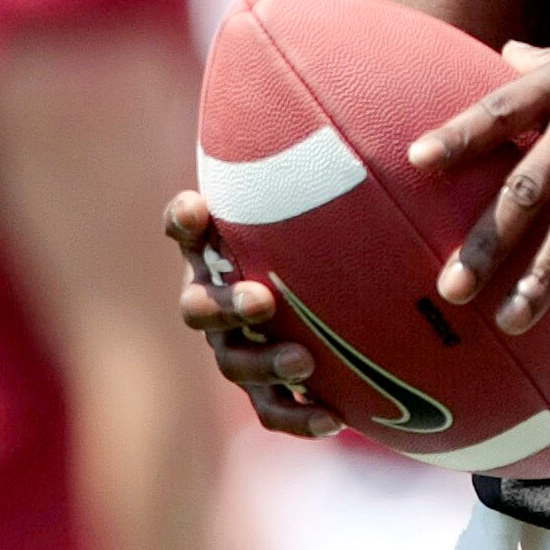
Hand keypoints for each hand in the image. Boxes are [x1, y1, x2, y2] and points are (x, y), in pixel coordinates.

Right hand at [164, 189, 340, 439]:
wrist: (333, 295)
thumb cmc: (323, 233)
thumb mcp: (320, 204)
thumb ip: (324, 177)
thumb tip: (365, 130)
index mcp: (215, 250)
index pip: (185, 227)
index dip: (184, 220)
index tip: (198, 208)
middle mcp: (214, 298)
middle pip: (200, 307)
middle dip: (226, 306)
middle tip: (263, 301)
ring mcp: (234, 347)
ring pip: (234, 363)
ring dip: (265, 364)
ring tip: (304, 362)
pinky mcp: (264, 389)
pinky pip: (272, 410)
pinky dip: (299, 417)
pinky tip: (335, 419)